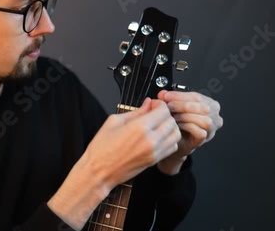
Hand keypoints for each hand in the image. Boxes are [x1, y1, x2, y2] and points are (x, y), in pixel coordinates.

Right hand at [47, 98, 180, 229]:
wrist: (99, 171)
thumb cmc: (101, 148)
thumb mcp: (113, 122)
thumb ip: (134, 112)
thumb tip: (147, 104)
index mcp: (139, 128)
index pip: (163, 111)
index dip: (160, 104)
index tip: (153, 104)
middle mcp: (150, 140)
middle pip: (171, 121)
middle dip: (165, 114)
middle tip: (155, 113)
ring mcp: (154, 152)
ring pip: (175, 134)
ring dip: (170, 126)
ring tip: (159, 124)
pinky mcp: (154, 161)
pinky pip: (172, 147)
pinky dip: (170, 139)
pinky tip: (159, 136)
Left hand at [156, 90, 223, 173]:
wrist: (174, 141)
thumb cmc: (177, 123)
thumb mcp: (173, 107)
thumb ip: (169, 99)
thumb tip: (163, 94)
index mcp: (209, 104)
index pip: (197, 96)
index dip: (180, 95)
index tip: (166, 96)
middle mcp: (214, 116)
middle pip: (203, 107)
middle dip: (182, 105)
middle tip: (169, 106)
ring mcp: (211, 129)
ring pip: (205, 120)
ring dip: (186, 117)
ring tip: (173, 117)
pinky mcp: (205, 139)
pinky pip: (201, 132)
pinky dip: (188, 127)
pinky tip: (178, 126)